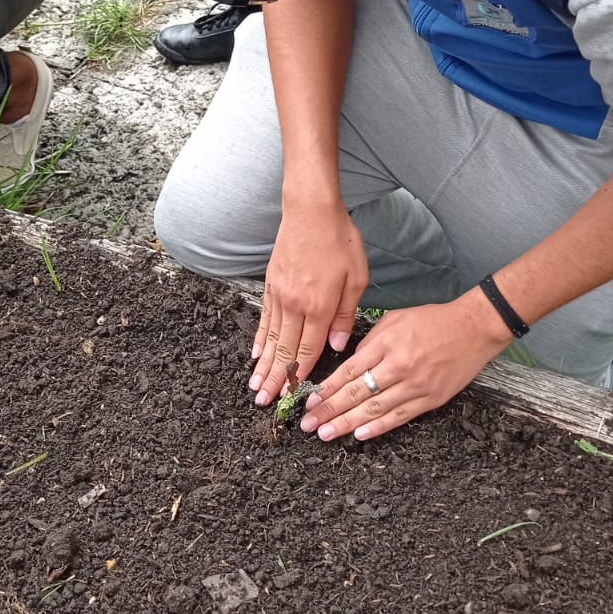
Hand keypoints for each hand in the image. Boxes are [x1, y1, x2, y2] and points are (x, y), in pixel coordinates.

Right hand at [250, 199, 366, 406]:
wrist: (310, 210)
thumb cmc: (339, 240)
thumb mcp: (357, 277)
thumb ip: (347, 314)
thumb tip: (339, 344)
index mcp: (320, 306)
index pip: (309, 350)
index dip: (301, 376)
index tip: (293, 397)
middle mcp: (296, 305)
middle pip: (284, 350)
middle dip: (275, 380)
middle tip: (264, 403)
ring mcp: (280, 295)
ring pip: (271, 338)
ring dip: (263, 365)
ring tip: (255, 387)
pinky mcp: (271, 285)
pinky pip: (264, 319)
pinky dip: (259, 339)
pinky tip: (255, 354)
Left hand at [299, 292, 511, 442]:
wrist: (475, 328)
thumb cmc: (433, 320)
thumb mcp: (395, 319)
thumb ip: (370, 342)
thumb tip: (350, 363)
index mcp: (387, 344)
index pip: (349, 371)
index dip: (328, 389)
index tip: (309, 401)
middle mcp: (399, 366)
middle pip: (356, 393)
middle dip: (329, 411)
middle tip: (308, 425)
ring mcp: (415, 385)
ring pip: (374, 410)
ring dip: (346, 424)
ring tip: (325, 434)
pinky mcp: (431, 399)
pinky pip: (400, 416)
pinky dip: (378, 428)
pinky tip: (359, 435)